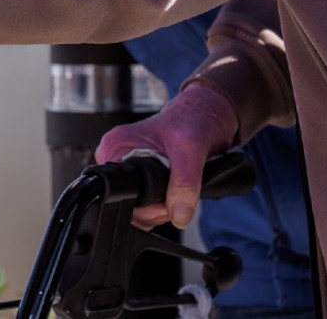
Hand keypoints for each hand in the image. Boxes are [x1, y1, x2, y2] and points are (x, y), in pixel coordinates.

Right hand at [96, 80, 239, 229]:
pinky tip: (174, 192)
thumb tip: (179, 215)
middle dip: (153, 210)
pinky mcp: (141, 172)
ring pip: (136, 206)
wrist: (209, 113)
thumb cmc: (195, 118)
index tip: (166, 203)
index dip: (143, 207)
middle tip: (176, 196)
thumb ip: (184, 183)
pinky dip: (162, 205)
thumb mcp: (191, 149)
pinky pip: (146, 201)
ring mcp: (129, 164)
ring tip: (177, 190)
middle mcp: (118, 155)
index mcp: (117, 145)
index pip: (117, 192)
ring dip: (159, 208)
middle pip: (125, 203)